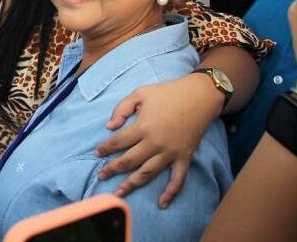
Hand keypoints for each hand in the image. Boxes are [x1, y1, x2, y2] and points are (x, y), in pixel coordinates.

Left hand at [95, 74, 222, 206]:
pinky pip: (177, 179)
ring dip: (132, 184)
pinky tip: (161, 204)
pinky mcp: (184, 158)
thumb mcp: (140, 93)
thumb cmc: (168, 93)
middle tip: (101, 176)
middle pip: (129, 161)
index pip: (118, 142)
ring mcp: (171, 153)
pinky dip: (170, 193)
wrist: (200, 96)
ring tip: (118, 193)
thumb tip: (109, 127)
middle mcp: (155, 143)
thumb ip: (121, 109)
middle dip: (113, 169)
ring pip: (147, 173)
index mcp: (142, 126)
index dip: (105, 148)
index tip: (97, 153)